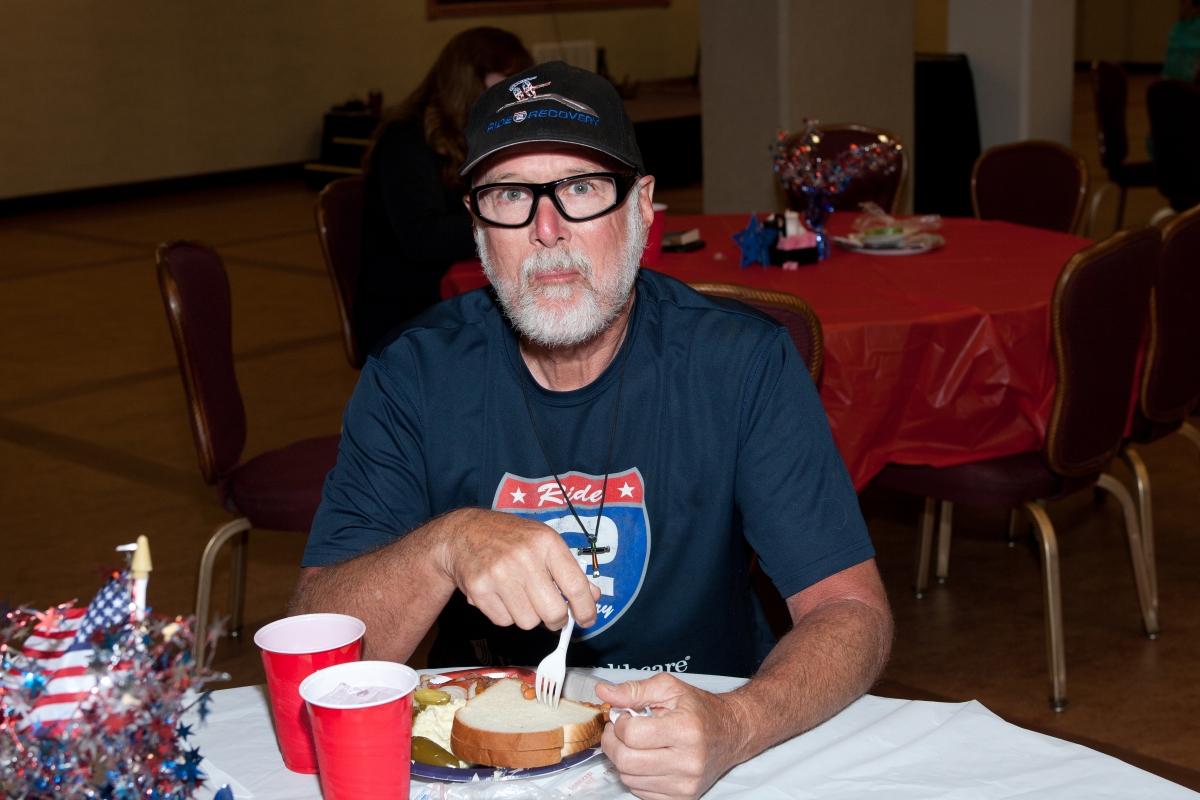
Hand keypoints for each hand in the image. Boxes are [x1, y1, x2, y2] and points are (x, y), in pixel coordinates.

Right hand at [435, 507, 600, 629]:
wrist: (464, 533)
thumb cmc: (510, 537)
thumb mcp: (544, 541)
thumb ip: (570, 569)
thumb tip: (593, 596)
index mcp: (546, 543)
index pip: (576, 586)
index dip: (585, 609)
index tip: (587, 619)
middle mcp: (524, 558)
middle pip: (553, 612)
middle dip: (556, 619)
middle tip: (552, 614)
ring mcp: (500, 575)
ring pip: (528, 621)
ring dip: (528, 615)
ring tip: (520, 595)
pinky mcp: (480, 590)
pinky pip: (504, 621)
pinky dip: (506, 615)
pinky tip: (501, 596)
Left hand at [597, 673, 743, 799]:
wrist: (733, 733)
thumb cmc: (701, 710)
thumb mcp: (669, 689)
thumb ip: (634, 690)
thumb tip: (603, 692)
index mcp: (685, 730)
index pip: (632, 734)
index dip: (618, 724)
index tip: (623, 717)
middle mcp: (688, 761)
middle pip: (627, 761)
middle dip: (612, 744)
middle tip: (616, 732)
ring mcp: (686, 784)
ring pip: (629, 778)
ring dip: (623, 759)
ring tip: (634, 744)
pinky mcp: (683, 798)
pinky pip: (641, 792)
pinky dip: (636, 776)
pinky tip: (646, 760)